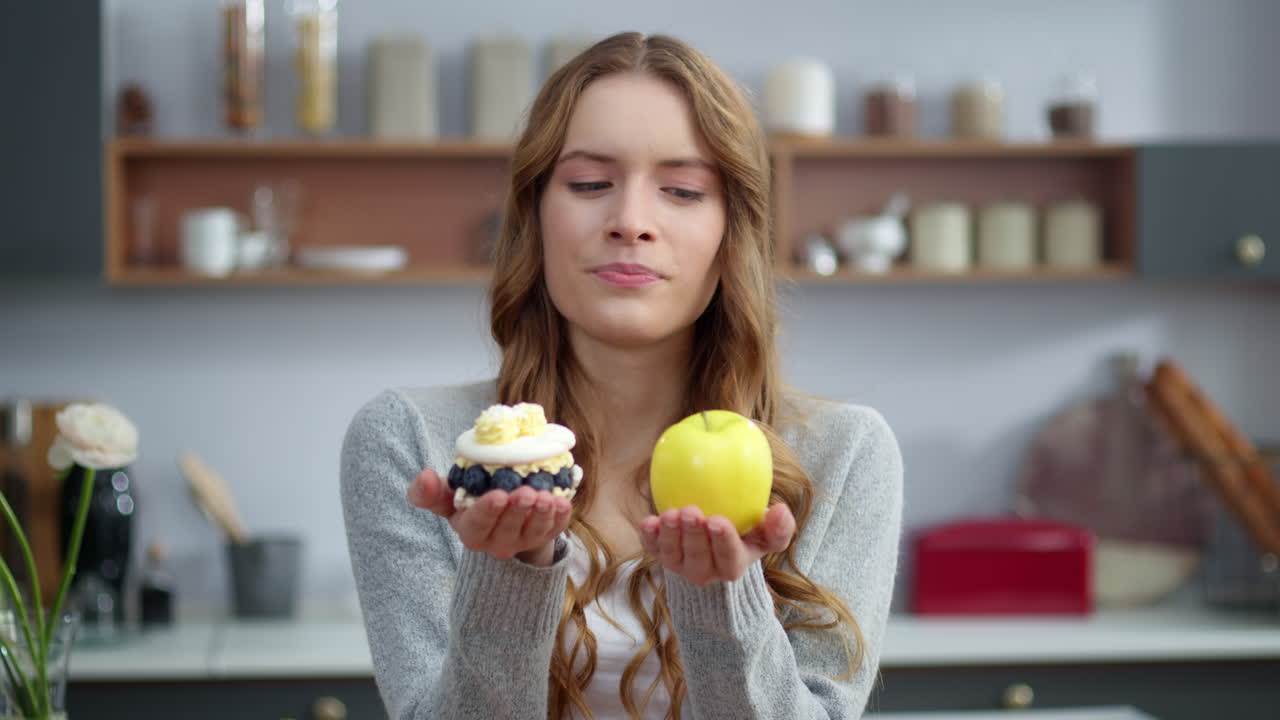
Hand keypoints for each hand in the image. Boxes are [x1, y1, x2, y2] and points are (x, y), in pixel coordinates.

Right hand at [407, 468, 571, 565]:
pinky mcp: (545, 535)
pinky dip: (560, 517)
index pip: (477, 525)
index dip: (488, 511)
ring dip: (542, 515)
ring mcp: (523, 540)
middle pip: (508, 529)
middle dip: (518, 511)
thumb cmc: (470, 498)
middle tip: (527, 492)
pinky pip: (554, 529)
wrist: (501, 506)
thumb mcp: (448, 496)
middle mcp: (497, 542)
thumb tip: (425, 475)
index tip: (498, 495)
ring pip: (533, 532)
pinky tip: (564, 502)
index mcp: (472, 532)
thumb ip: (430, 491)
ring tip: (547, 497)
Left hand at [638, 504, 795, 584]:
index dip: (723, 542)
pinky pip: (652, 549)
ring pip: (673, 556)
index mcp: (732, 567)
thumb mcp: (767, 533)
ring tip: (671, 514)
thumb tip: (781, 509)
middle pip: (698, 559)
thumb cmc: (747, 533)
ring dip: (670, 535)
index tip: (718, 520)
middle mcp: (705, 571)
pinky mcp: (661, 554)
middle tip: (692, 511)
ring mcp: (680, 565)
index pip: (729, 559)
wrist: (715, 539)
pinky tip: (648, 521)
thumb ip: (779, 527)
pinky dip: (648, 537)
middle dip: (694, 536)